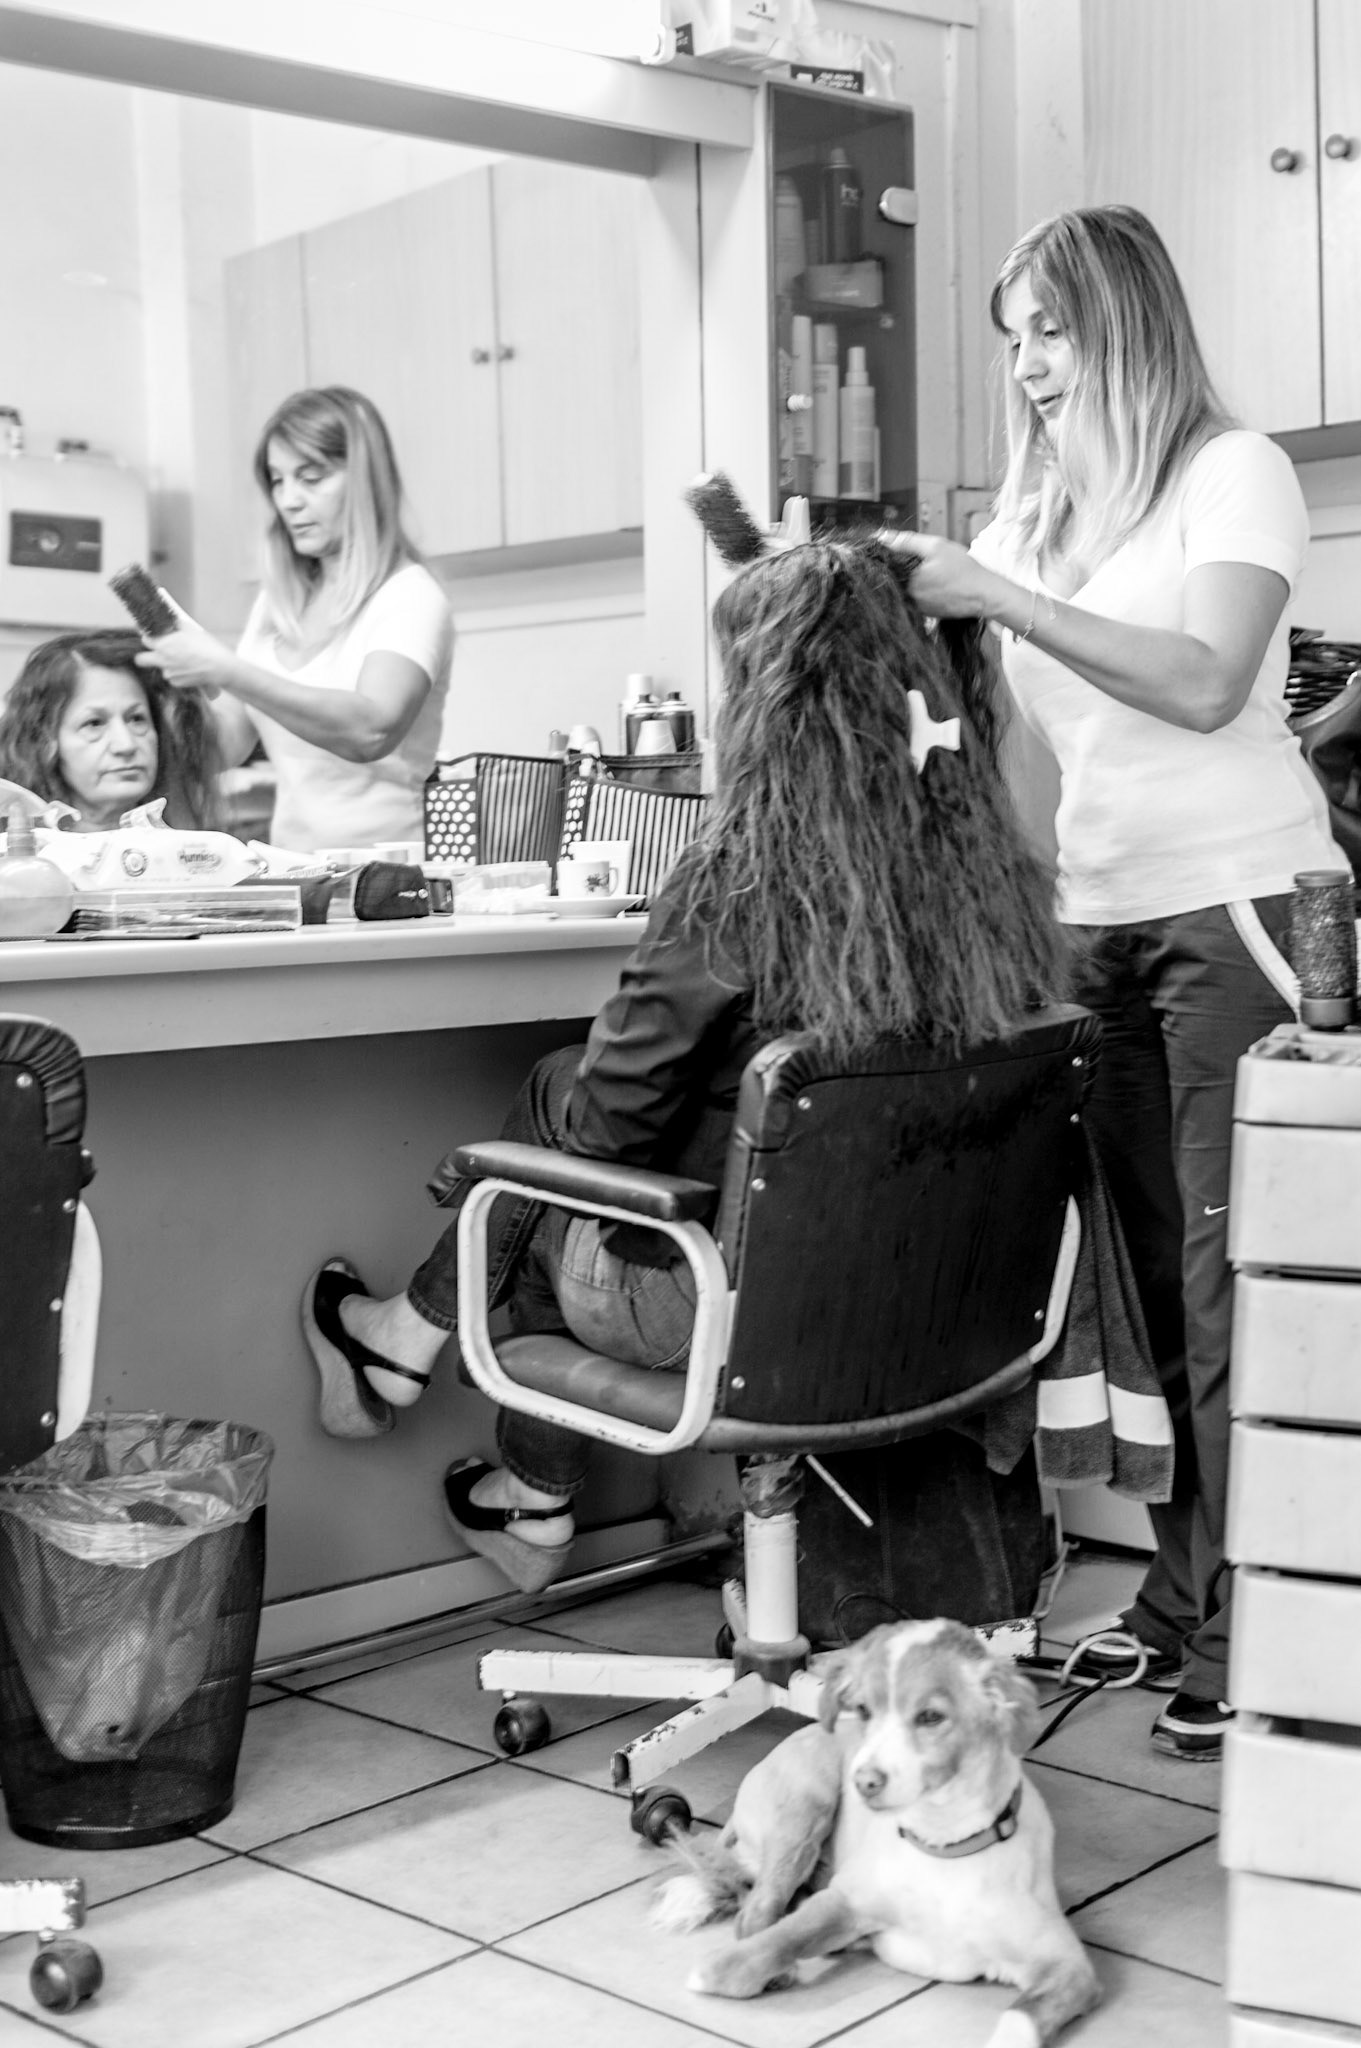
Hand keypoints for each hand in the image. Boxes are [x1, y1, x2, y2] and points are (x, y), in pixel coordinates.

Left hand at [135, 623, 229, 695]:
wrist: (219, 667)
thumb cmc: (206, 646)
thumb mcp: (190, 628)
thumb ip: (175, 624)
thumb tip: (168, 621)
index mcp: (163, 644)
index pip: (144, 639)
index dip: (147, 636)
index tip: (151, 635)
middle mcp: (161, 660)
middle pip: (140, 659)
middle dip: (144, 655)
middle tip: (155, 651)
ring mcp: (168, 673)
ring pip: (159, 668)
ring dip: (166, 664)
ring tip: (183, 660)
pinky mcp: (176, 683)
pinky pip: (171, 677)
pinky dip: (177, 673)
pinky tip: (189, 668)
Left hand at [879, 529, 999, 619]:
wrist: (985, 595)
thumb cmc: (963, 569)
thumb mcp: (935, 547)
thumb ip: (907, 541)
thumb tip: (881, 537)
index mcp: (907, 582)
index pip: (888, 565)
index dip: (896, 553)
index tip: (910, 550)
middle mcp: (908, 599)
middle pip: (897, 577)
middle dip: (907, 565)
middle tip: (931, 562)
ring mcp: (917, 608)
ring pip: (908, 587)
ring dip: (915, 578)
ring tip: (938, 573)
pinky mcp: (926, 614)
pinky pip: (918, 597)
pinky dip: (924, 588)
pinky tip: (940, 583)